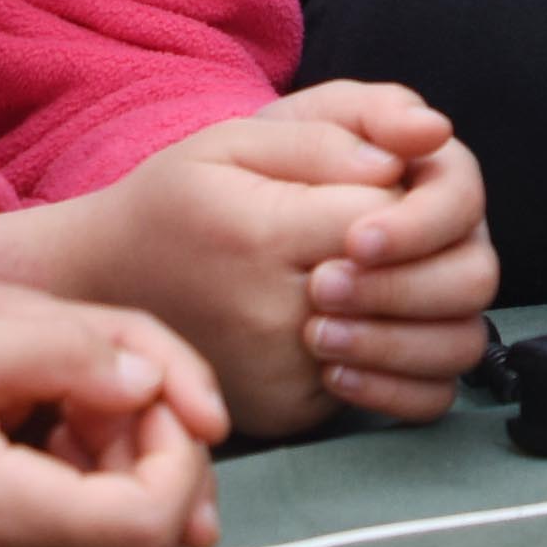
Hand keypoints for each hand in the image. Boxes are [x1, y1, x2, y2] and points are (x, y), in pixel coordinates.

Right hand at [0, 88, 484, 436]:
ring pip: (441, 351)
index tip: (382, 189)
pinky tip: (377, 326)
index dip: (414, 201)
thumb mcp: (236, 140)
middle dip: (442, 254)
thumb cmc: (177, 202)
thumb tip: (429, 139)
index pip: (398, 216)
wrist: (105, 288)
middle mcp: (280, 317)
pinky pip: (407, 398)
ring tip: (392, 280)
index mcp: (267, 236)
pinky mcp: (296, 414)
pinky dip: (417, 360)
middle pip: (439, 287)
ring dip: (442, 309)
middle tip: (396, 238)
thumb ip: (334, 132)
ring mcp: (290, 376)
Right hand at [0, 303, 223, 546]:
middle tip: (112, 404)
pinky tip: (42, 468)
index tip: (142, 394)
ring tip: (75, 431)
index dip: (177, 452)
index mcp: (0, 521)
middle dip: (159, 471)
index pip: (152, 517)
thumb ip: (66, 351)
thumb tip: (150, 380)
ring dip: (127, 501)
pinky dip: (88, 530)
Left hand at [268, 79, 499, 425]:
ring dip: (394, 346)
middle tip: (321, 291)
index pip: (461, 199)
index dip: (417, 226)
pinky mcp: (407, 364)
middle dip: (401, 290)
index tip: (352, 242)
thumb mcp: (280, 130)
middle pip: (475, 276)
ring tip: (317, 339)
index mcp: (427, 176)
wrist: (190, 246)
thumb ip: (355, 119)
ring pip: (461, 341)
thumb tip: (430, 131)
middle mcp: (446, 244)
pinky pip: (434, 394)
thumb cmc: (244, 176)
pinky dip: (392, 392)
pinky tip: (333, 377)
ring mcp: (433, 309)